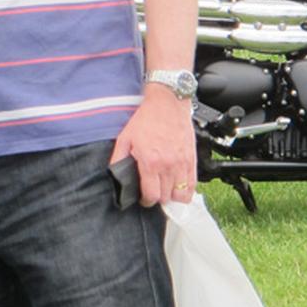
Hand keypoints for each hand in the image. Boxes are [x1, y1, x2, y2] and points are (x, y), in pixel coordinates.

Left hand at [110, 88, 195, 205]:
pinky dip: (187, 191)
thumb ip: (118, 159)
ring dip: (173, 197)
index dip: (146, 201)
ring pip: (182, 194)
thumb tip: (114, 174)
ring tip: (165, 191)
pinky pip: (193, 184)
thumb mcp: (124, 138)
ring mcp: (182, 163)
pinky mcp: (192, 160)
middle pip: (166, 197)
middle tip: (153, 193)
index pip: (152, 195)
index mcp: (150, 162)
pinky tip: (179, 188)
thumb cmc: (146, 119)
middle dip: (158, 198)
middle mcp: (168, 165)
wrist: (167, 104)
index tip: (143, 199)